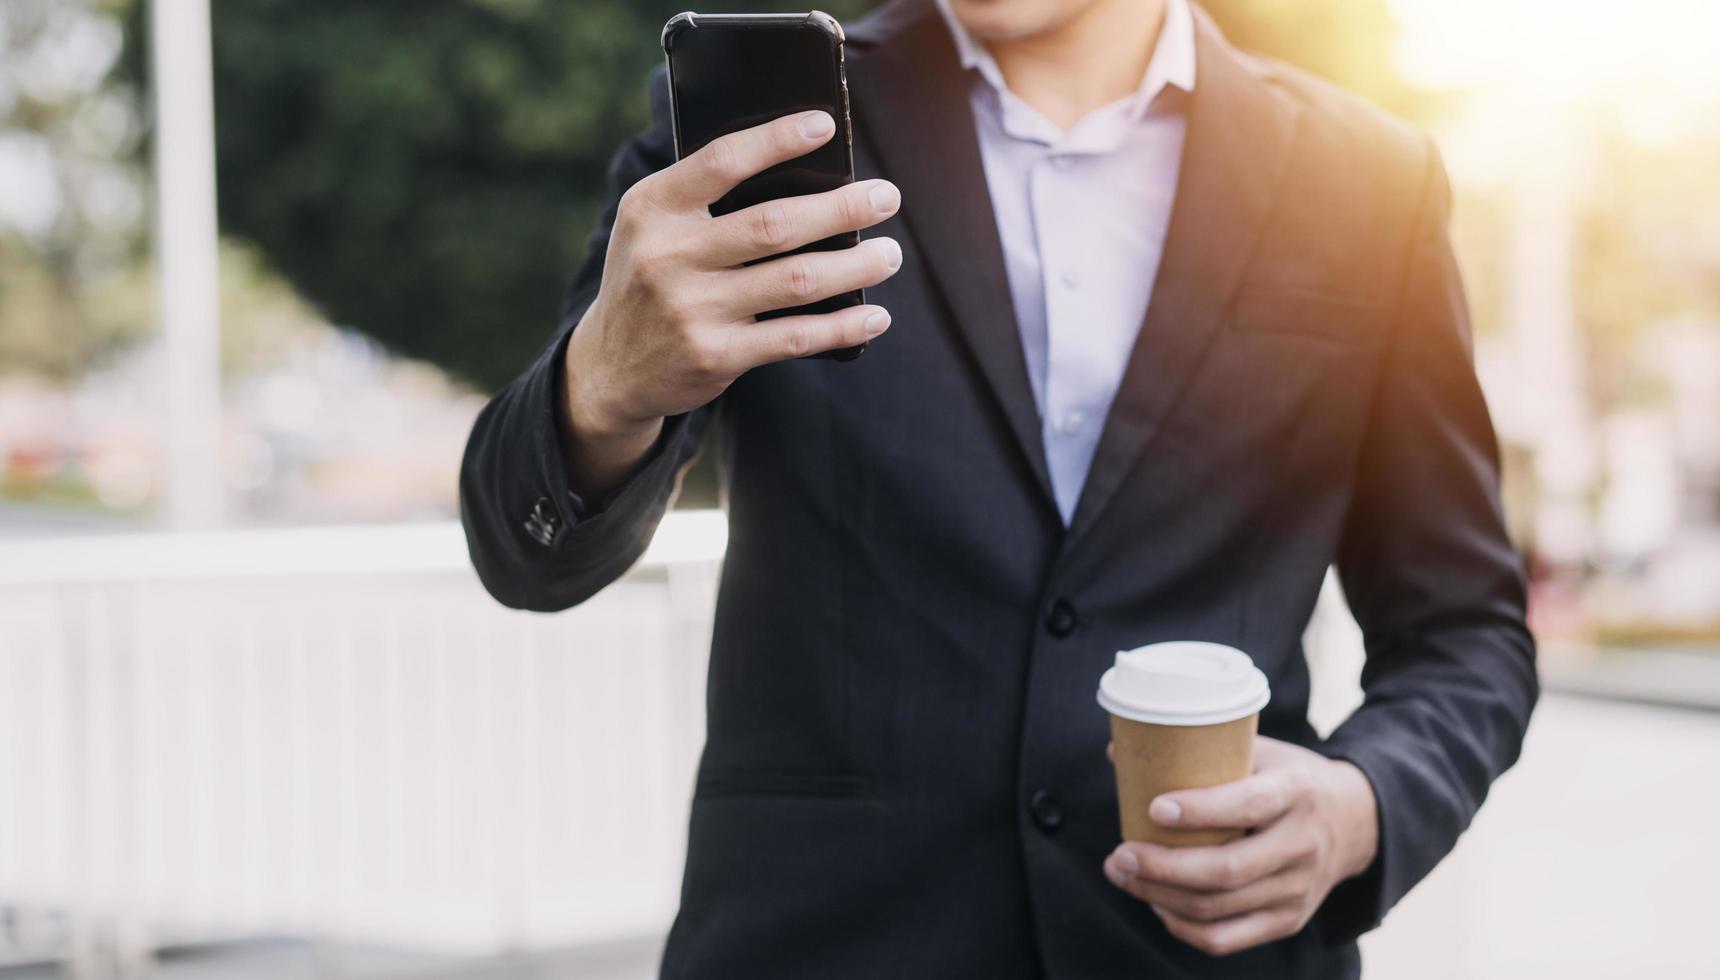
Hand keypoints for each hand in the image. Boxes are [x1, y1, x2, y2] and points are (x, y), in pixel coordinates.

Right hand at [561, 109, 902, 495]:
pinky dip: (842, 326)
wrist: (611, 367)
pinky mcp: (715, 356)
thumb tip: (807, 177)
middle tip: (887, 197)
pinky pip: (794, 337)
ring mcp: (692, 309)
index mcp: (653, 207)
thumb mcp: (653, 227)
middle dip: (841, 208)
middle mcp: (668, 256)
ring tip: (889, 255)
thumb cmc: (652, 279)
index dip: (776, 141)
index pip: (722, 161)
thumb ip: (705, 200)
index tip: (826, 127)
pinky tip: (874, 316)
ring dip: (855, 267)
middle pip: (774, 224)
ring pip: (795, 281)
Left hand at [1102, 736, 1378, 956]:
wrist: (1356, 821)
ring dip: (1160, 897)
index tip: (1153, 807)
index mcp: (1296, 792)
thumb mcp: (1261, 751)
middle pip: (1227, 871)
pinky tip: (1157, 905)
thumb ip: (1199, 749)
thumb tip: (1118, 750)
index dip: (1201, 810)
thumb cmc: (1289, 778)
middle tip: (1119, 855)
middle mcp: (1302, 845)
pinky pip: (1225, 939)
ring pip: (1218, 908)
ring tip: (1123, 875)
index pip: (1249, 806)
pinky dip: (1182, 927)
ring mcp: (1298, 890)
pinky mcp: (1288, 920)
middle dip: (1162, 868)